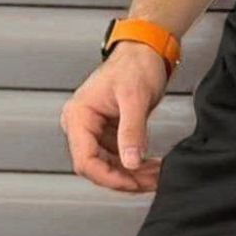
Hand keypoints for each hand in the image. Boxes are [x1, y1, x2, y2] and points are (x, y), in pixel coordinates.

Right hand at [59, 42, 168, 192]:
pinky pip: (119, 160)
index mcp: (78, 116)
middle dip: (125, 179)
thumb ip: (131, 132)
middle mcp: (82, 126)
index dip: (108, 178)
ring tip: (157, 175)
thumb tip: (130, 163)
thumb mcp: (134, 98)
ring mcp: (95, 132)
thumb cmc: (135, 65)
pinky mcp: (109, 135)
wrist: (145, 52)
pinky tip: (153, 168)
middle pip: (97, 168)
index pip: (85, 161)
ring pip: (110, 168)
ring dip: (134, 177)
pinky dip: (137, 168)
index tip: (132, 183)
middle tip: (152, 182)